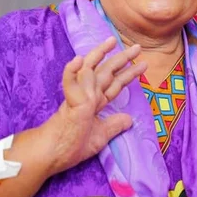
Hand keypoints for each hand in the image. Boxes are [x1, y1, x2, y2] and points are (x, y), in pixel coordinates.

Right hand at [48, 36, 145, 174]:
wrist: (54, 154)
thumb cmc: (71, 146)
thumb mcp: (100, 136)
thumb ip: (113, 126)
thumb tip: (129, 119)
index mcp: (94, 103)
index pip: (114, 84)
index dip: (128, 74)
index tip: (142, 65)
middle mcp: (88, 96)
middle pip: (106, 72)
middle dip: (122, 59)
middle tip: (138, 47)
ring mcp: (79, 97)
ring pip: (89, 70)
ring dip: (99, 55)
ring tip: (112, 41)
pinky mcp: (71, 102)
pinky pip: (70, 83)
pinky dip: (72, 71)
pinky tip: (78, 59)